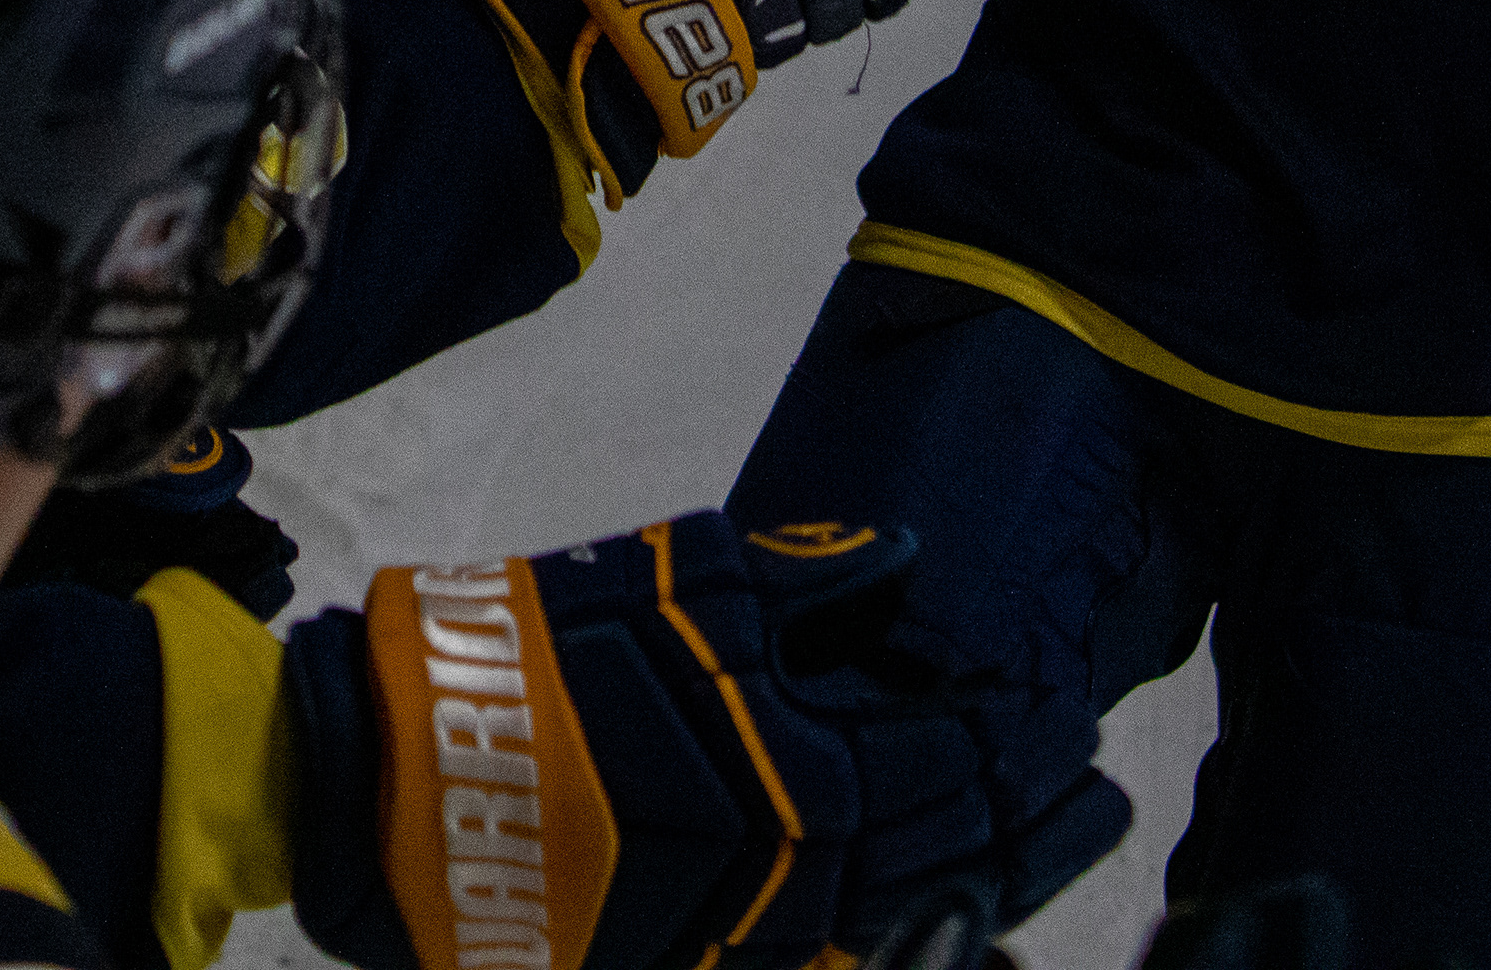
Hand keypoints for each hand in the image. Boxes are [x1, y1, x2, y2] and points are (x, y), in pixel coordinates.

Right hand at [285, 511, 1129, 969]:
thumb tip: (908, 561)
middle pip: (961, 845)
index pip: (956, 750)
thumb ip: (800, 578)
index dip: (1023, 732)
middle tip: (1094, 792)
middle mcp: (797, 868)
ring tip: (1055, 851)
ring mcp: (756, 932)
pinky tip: (961, 929)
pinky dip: (918, 942)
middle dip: (1041, 816)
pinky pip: (845, 963)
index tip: (1067, 716)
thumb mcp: (666, 589)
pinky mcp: (709, 966)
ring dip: (1001, 881)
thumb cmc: (527, 668)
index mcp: (799, 765)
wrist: (396, 783)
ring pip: (919, 918)